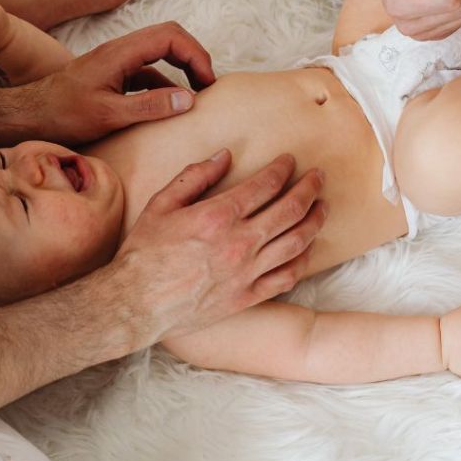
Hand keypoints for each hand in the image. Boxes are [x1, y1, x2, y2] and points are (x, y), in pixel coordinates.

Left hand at [29, 21, 215, 142]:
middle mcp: (121, 50)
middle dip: (194, 56)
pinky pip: (148, 72)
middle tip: (208, 85)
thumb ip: (150, 106)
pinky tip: (171, 105)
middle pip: (169, 37)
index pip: (170, 37)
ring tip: (197, 96)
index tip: (208, 83)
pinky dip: (166, 84)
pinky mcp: (114, 75)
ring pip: (159, 53)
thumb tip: (188, 98)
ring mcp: (117, 61)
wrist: (30, 115)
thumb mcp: (109, 115)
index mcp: (121, 53)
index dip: (196, 55)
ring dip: (182, 69)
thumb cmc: (63, 114)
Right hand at [113, 150, 326, 342]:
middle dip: (309, 188)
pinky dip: (304, 259)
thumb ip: (195, 176)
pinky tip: (308, 246)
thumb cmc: (144, 252)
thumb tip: (225, 156)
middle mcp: (238, 243)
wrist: (137, 304)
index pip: (264, 185)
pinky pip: (287, 276)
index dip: (282, 169)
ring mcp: (247, 272)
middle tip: (319, 176)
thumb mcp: (161, 204)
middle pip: (290, 209)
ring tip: (323, 207)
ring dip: (315, 220)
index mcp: (218, 216)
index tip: (290, 161)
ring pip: (296, 242)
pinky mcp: (248, 296)